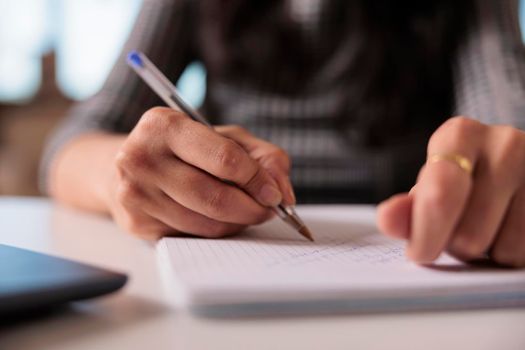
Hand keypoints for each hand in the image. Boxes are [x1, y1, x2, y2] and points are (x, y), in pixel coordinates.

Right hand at [107, 107, 293, 238]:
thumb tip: (283, 193)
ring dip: (237, 223)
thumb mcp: (223, 137)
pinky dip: (215, 232)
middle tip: (268, 210)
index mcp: (164, 125)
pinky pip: (191, 237)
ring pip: (206, 224)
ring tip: (245, 212)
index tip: (275, 193)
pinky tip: (218, 218)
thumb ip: (262, 156)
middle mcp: (142, 158)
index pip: (224, 159)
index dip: (258, 180)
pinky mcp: (136, 223)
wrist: (125, 165)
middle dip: (252, 209)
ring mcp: (135, 194)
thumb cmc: (183, 148)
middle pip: (215, 198)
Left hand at [378, 116, 524, 266]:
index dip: (427, 234)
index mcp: (459, 135)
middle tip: (457, 230)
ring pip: (500, 249)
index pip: (440, 194)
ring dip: (485, 252)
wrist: (518, 170)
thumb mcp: (431, 187)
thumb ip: (407, 209)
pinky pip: (523, 255)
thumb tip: (387, 219)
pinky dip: (509, 255)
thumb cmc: (464, 181)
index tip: (419, 253)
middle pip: (468, 234)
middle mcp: (504, 144)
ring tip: (486, 227)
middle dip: (455, 245)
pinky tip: (507, 230)